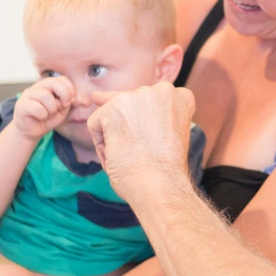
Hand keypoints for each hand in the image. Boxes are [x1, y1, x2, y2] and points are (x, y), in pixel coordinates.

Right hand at [13, 77, 75, 139]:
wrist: (31, 131)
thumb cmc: (47, 118)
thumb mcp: (63, 110)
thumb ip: (71, 102)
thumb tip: (81, 100)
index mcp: (48, 86)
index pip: (61, 79)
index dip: (70, 89)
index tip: (71, 101)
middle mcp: (37, 87)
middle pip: (53, 83)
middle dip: (64, 95)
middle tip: (63, 106)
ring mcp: (27, 95)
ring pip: (45, 95)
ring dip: (52, 108)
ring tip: (49, 114)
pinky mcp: (21, 105)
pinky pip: (37, 107)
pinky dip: (43, 115)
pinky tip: (41, 117)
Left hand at [87, 82, 195, 199]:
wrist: (160, 185)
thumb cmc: (163, 168)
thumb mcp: (166, 131)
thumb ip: (146, 112)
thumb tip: (96, 95)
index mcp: (179, 97)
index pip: (153, 103)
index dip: (150, 126)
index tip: (157, 142)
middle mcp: (161, 90)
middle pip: (130, 106)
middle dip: (130, 127)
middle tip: (144, 150)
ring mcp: (137, 96)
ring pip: (113, 115)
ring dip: (117, 136)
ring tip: (134, 154)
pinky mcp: (113, 108)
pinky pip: (96, 125)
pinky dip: (102, 145)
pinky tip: (119, 155)